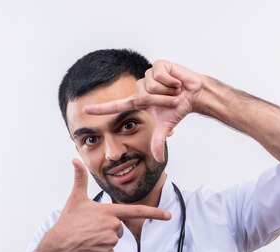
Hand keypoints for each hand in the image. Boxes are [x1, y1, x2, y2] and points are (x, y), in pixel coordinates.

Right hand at [48, 159, 171, 251]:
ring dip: (104, 239)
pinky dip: (101, 250)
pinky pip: (110, 251)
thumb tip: (75, 161)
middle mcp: (113, 225)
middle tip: (92, 227)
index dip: (155, 213)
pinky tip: (89, 246)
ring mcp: (111, 240)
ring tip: (89, 236)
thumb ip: (80, 179)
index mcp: (109, 211)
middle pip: (119, 226)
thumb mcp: (76, 198)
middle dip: (109, 227)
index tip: (168, 215)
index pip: (136, 211)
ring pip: (114, 239)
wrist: (60, 244)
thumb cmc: (69, 221)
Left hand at [83, 60, 202, 161]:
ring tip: (175, 90)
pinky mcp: (158, 64)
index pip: (116, 106)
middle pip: (143, 95)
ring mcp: (148, 75)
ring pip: (151, 85)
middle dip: (161, 100)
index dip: (101, 109)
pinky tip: (177, 81)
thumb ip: (158, 141)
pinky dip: (171, 81)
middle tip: (172, 100)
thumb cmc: (178, 108)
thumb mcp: (166, 126)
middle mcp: (140, 87)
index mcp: (138, 101)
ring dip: (167, 91)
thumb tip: (158, 159)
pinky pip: (159, 75)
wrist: (194, 93)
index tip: (85, 110)